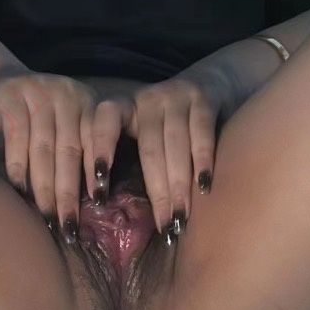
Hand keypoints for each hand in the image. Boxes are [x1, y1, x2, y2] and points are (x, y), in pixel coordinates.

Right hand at [0, 67, 95, 236]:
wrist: (2, 83)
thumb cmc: (41, 118)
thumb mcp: (68, 126)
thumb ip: (82, 150)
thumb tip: (94, 201)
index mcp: (89, 104)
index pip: (95, 142)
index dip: (96, 173)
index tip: (98, 204)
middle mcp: (69, 96)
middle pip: (69, 151)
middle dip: (68, 192)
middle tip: (68, 224)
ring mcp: (40, 92)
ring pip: (43, 148)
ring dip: (44, 187)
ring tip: (46, 216)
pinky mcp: (12, 96)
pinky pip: (17, 136)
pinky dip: (17, 165)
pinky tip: (20, 189)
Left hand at [86, 67, 231, 233]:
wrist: (210, 84)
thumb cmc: (167, 129)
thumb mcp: (140, 135)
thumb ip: (127, 162)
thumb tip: (111, 214)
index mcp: (122, 109)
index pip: (104, 123)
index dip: (100, 150)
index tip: (99, 186)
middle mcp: (146, 100)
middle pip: (150, 149)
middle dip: (157, 191)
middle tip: (163, 225)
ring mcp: (175, 96)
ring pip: (176, 144)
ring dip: (179, 184)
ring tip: (182, 216)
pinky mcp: (203, 98)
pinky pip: (201, 133)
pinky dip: (203, 161)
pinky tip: (203, 186)